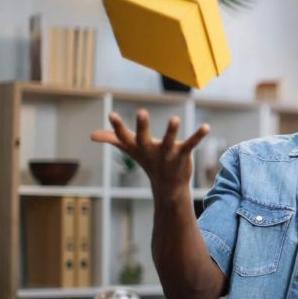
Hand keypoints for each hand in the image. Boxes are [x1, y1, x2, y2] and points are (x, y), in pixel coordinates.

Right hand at [91, 110, 209, 196]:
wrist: (167, 186)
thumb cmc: (148, 161)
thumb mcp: (130, 149)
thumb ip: (113, 139)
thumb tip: (91, 135)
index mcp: (137, 147)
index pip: (124, 136)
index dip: (117, 126)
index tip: (111, 114)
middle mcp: (150, 150)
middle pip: (144, 138)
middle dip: (142, 126)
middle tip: (141, 112)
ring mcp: (167, 154)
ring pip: (168, 141)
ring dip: (171, 130)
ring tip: (174, 118)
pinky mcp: (182, 155)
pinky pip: (190, 145)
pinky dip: (198, 136)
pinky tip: (206, 126)